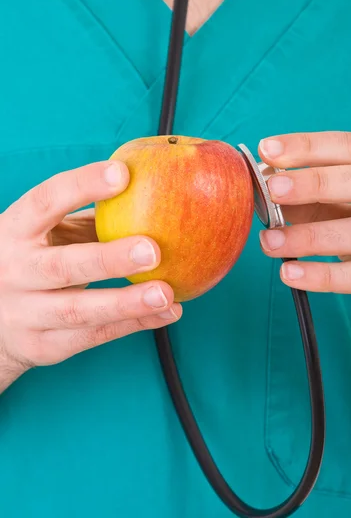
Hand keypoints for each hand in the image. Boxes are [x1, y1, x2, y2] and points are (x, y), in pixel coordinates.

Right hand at [0, 160, 181, 390]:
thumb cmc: (32, 260)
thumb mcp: (46, 234)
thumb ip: (89, 220)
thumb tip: (150, 194)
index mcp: (15, 230)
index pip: (45, 201)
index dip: (82, 186)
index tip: (123, 174)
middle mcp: (14, 271)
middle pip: (62, 266)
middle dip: (109, 259)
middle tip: (152, 250)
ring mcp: (24, 312)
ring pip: (79, 310)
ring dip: (127, 303)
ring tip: (165, 293)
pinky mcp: (42, 344)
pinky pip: (92, 336)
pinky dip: (134, 324)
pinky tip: (166, 312)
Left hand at [258, 131, 350, 315]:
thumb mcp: (349, 209)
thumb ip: (314, 199)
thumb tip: (266, 189)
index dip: (310, 146)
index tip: (267, 149)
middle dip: (316, 183)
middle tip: (272, 189)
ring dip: (310, 237)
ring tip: (269, 242)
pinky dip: (323, 276)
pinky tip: (290, 273)